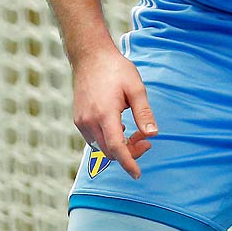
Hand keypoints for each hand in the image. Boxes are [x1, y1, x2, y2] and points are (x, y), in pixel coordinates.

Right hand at [68, 43, 156, 178]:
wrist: (90, 56)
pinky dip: (108, 140)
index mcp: (105, 113)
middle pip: (109, 151)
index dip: (128, 162)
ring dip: (118, 147)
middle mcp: (89, 121)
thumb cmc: (116, 69)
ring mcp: (81, 121)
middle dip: (129, 152)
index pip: (116, 147)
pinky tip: (119, 127)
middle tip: (146, 140)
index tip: (137, 174)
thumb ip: (144, 112)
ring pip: (101, 147)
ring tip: (134, 132)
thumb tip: (153, 134)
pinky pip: (94, 139)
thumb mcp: (136, 88)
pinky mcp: (78, 119)